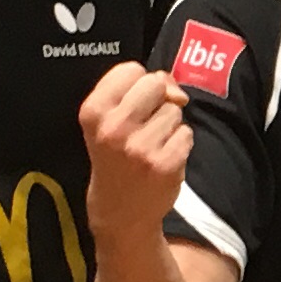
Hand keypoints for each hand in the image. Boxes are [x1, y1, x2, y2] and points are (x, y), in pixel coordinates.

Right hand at [78, 62, 192, 229]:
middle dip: (157, 100)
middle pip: (156, 83)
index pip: (130, 68)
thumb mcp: (109, 120)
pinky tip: (163, 158)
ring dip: (169, 125)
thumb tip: (174, 88)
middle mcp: (114, 128)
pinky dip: (180, 144)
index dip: (137, 83)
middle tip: (143, 126)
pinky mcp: (165, 163)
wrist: (119, 212)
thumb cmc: (115, 158)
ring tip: (151, 146)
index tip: (130, 105)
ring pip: (175, 110)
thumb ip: (137, 90)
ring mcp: (141, 147)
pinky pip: (187, 133)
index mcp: (93, 112)